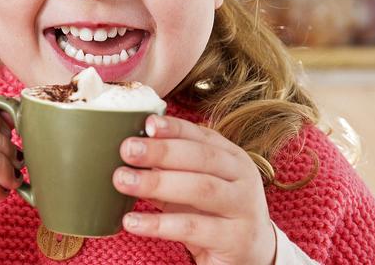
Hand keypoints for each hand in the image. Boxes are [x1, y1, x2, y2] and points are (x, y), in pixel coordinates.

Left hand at [113, 115, 275, 264]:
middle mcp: (242, 177)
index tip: (147, 123)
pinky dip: (158, 223)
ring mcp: (243, 207)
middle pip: (201, 158)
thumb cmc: (214, 212)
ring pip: (199, 189)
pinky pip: (192, 228)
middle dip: (161, 151)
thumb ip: (168, 168)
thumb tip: (128, 151)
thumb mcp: (193, 184)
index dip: (174, 128)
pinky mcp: (235, 239)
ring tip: (122, 180)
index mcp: (231, 156)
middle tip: (127, 150)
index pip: (201, 135)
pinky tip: (132, 222)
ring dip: (157, 182)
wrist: (253, 253)